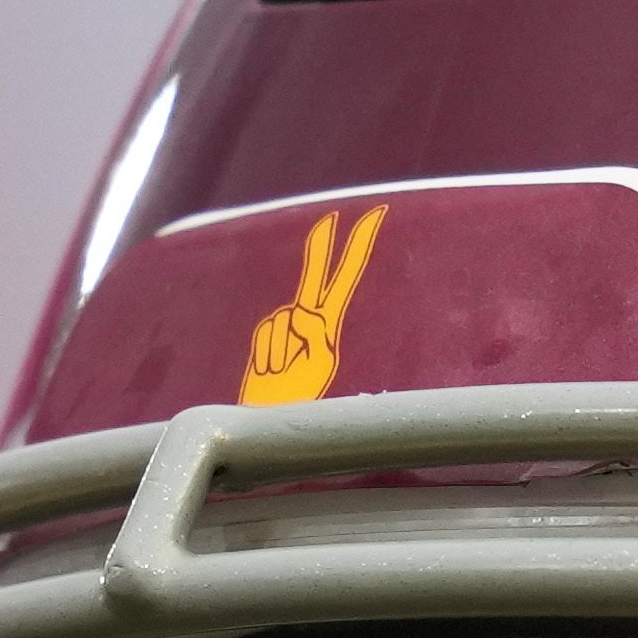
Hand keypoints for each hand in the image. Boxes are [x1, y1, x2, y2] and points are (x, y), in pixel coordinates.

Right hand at [238, 202, 387, 404]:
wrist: (271, 417)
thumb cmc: (301, 397)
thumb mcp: (318, 366)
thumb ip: (314, 335)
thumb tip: (301, 313)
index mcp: (329, 324)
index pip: (343, 280)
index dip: (355, 251)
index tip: (371, 220)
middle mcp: (307, 319)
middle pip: (313, 278)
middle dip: (321, 249)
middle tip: (331, 220)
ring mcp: (285, 326)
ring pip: (284, 322)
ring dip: (283, 353)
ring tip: (286, 375)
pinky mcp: (265, 334)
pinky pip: (267, 333)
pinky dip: (269, 356)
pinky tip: (272, 372)